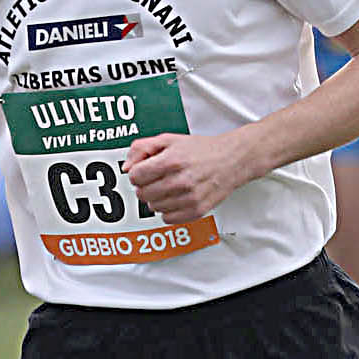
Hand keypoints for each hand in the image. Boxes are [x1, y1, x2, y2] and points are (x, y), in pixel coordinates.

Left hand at [123, 132, 245, 224]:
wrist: (231, 159)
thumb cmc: (201, 150)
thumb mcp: (169, 140)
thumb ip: (142, 149)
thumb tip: (127, 168)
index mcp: (171, 161)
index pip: (135, 176)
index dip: (137, 173)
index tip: (145, 172)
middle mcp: (180, 181)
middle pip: (142, 194)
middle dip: (145, 186)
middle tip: (156, 179)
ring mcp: (189, 198)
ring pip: (154, 208)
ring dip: (157, 199)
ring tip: (169, 188)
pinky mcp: (196, 210)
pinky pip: (168, 219)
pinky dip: (168, 211)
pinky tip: (175, 199)